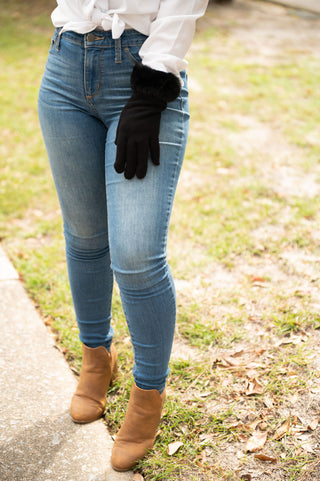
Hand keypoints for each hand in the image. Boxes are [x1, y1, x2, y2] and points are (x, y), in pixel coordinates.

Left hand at [114, 63, 180, 179]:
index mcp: (123, 132)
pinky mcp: (154, 132)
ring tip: (140, 176)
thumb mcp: (121, 121)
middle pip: (131, 155)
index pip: (120, 151)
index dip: (119, 163)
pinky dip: (155, 155)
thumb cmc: (131, 111)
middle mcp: (133, 135)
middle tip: (129, 178)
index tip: (119, 171)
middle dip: (129, 168)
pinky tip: (156, 164)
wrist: (145, 99)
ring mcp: (144, 134)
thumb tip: (118, 146)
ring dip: (141, 166)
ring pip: (142, 154)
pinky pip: (155, 146)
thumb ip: (119, 134)